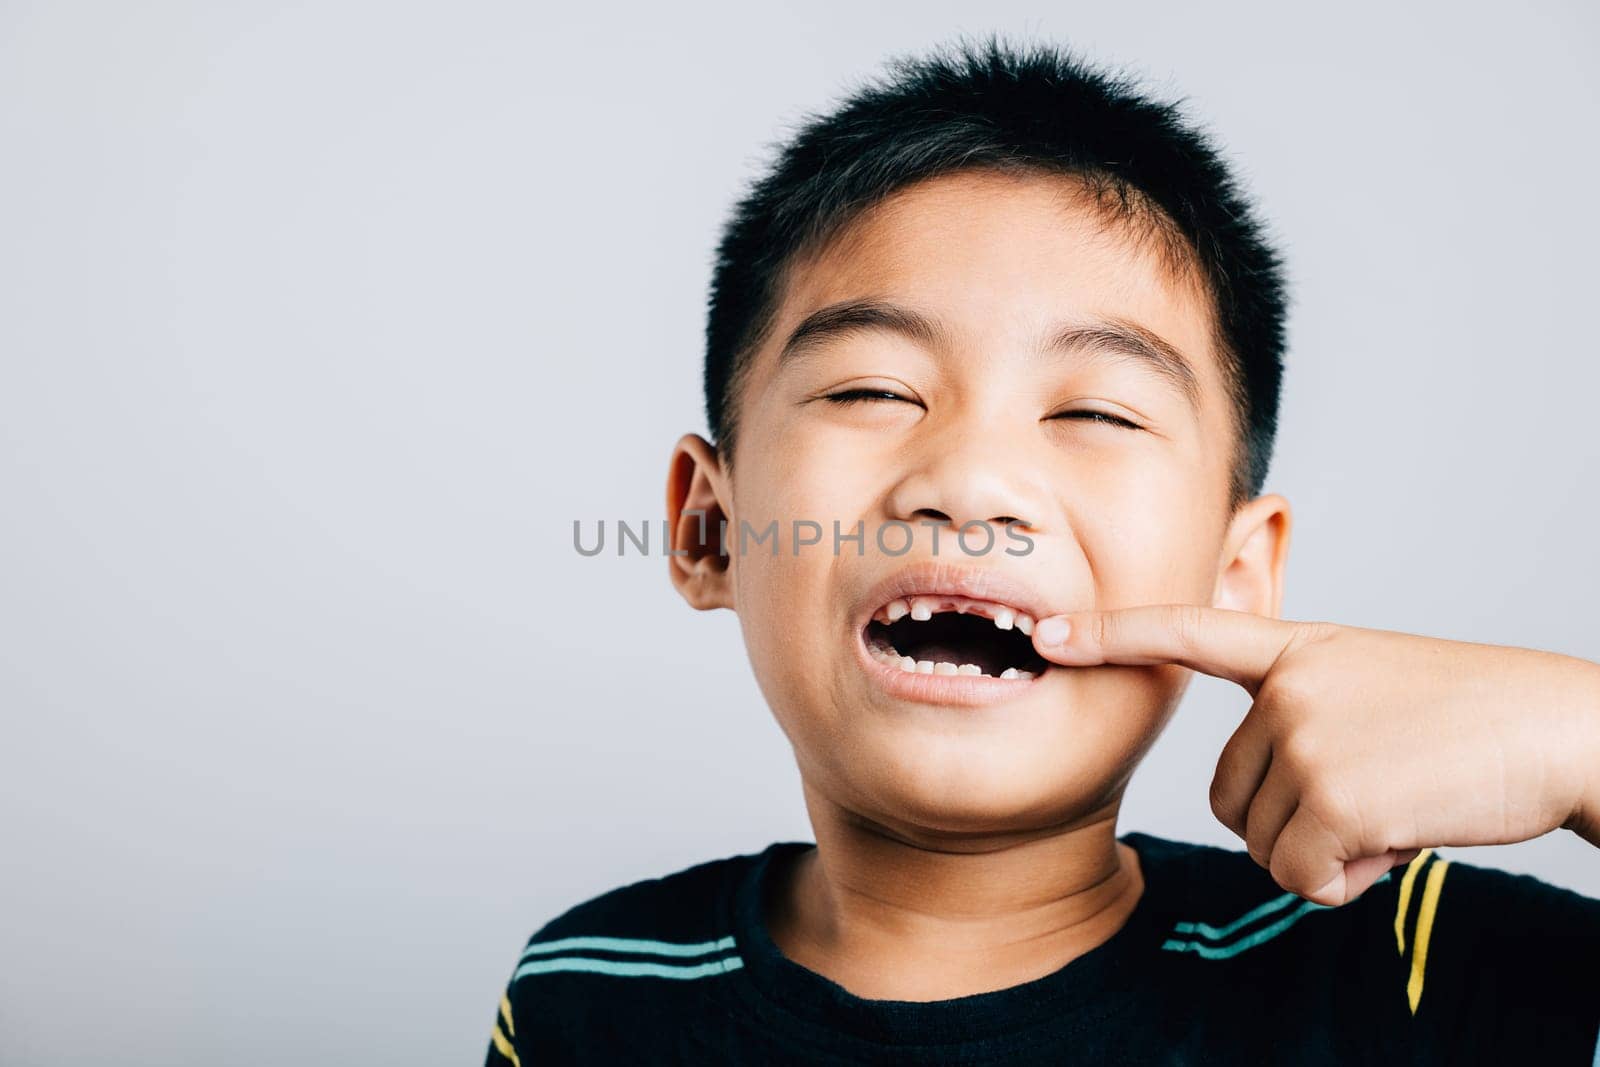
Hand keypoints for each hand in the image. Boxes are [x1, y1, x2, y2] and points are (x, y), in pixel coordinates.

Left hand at [1030, 606, 1599, 905]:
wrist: (1556, 729)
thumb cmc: (1469, 719)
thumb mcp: (1369, 685)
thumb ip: (1301, 717)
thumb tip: (1262, 814)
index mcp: (1297, 650)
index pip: (1187, 633)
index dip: (1112, 636)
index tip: (1046, 638)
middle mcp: (1287, 688)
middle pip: (1230, 796)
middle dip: (1289, 824)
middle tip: (1370, 799)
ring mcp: (1306, 736)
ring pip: (1264, 842)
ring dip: (1325, 853)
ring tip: (1395, 809)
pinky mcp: (1332, 793)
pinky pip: (1301, 875)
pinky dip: (1346, 881)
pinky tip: (1398, 840)